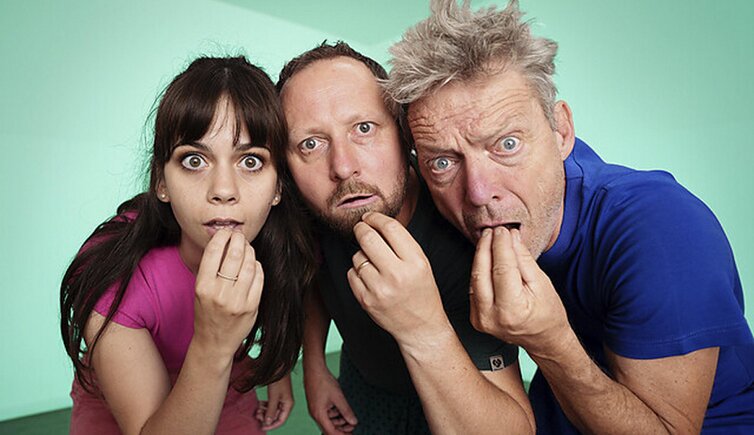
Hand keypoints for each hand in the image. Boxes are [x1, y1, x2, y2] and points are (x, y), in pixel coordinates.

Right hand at [192, 230, 263, 358]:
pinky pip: (258, 278)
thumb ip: (211, 267)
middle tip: (240, 236)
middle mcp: (220, 293)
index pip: (215, 251)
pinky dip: (257, 267)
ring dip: (250, 251)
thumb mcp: (201, 290)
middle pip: (235, 254)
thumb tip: (224, 240)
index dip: (223, 236)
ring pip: (249, 264)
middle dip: (239, 239)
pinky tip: (253, 265)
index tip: (226, 231)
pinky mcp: (252, 306)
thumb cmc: (206, 312)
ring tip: (247, 248)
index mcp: (203, 286)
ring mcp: (238, 300)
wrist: (214, 341)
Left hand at [256, 374, 293, 430]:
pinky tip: (260, 404)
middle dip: (266, 417)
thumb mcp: (273, 397)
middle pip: (275, 416)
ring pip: (272, 411)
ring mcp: (281, 399)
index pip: (281, 420)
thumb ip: (271, 410)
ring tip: (258, 408)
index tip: (262, 427)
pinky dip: (265, 406)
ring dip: (264, 411)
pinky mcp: (277, 395)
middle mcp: (285, 403)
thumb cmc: (278, 380)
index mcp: (288, 405)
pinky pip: (270, 405)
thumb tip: (268, 422)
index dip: (271, 425)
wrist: (278, 367)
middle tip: (257, 414)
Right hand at [304, 366, 356, 433]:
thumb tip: (353, 421)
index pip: (331, 432)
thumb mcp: (338, 397)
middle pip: (329, 428)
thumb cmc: (322, 381)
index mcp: (319, 414)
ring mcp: (316, 409)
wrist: (314, 369)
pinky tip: (341, 411)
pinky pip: (327, 414)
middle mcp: (316, 414)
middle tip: (352, 427)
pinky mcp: (317, 404)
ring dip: (339, 421)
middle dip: (341, 429)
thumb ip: (346, 411)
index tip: (350, 434)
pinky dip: (335, 414)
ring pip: (329, 421)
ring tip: (349, 418)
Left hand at [346, 212, 449, 344]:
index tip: (370, 217)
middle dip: (361, 228)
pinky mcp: (365, 300)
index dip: (376, 218)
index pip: (390, 228)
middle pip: (368, 238)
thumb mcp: (421, 264)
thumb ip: (401, 243)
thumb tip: (375, 222)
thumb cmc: (421, 292)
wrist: (420, 327)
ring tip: (374, 263)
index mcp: (415, 261)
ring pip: (357, 256)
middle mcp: (397, 274)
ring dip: (362, 255)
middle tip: (360, 227)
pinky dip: (357, 272)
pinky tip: (369, 278)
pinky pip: (352, 273)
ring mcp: (379, 288)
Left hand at [470, 227, 569, 357]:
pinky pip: (474, 287)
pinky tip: (486, 257)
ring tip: (489, 239)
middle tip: (492, 231)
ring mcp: (480, 319)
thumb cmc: (547, 313)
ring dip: (480, 257)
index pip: (502, 269)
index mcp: (511, 310)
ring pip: (474, 279)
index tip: (503, 230)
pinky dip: (479, 270)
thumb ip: (523, 259)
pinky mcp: (475, 317)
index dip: (501, 246)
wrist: (543, 340)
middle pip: (482, 273)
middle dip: (486, 247)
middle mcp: (491, 317)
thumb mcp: (542, 283)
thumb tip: (511, 237)